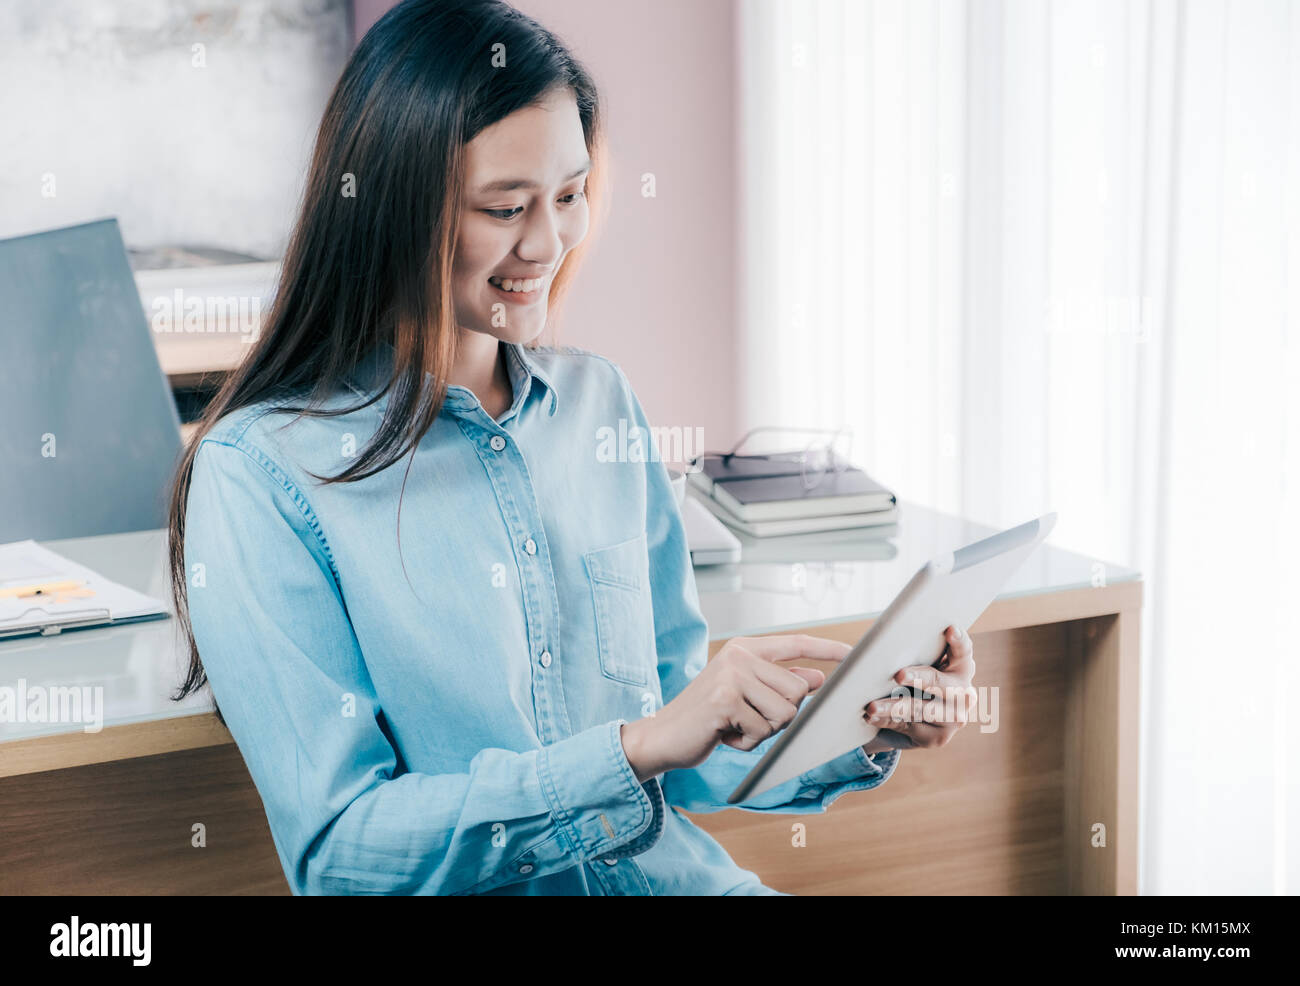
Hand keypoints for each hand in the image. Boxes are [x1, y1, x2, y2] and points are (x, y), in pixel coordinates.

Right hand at [619, 633, 850, 782]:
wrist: (662, 735)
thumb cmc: (707, 718)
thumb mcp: (745, 694)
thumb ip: (778, 683)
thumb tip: (818, 678)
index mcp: (745, 649)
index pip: (796, 643)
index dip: (827, 649)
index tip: (854, 653)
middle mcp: (739, 657)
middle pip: (798, 690)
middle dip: (781, 716)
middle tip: (748, 719)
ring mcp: (731, 676)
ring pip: (784, 713)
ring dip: (763, 731)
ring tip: (735, 726)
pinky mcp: (724, 701)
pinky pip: (761, 731)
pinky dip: (746, 743)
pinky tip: (723, 735)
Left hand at [861, 624, 975, 753]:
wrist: (919, 718)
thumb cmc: (917, 680)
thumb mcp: (922, 665)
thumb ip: (918, 653)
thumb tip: (884, 642)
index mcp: (962, 668)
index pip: (964, 651)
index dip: (959, 641)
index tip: (950, 628)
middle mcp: (964, 693)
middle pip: (940, 682)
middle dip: (919, 678)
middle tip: (898, 675)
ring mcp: (954, 718)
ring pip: (920, 709)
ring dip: (893, 707)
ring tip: (871, 706)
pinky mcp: (939, 737)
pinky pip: (909, 726)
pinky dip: (887, 720)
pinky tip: (872, 717)